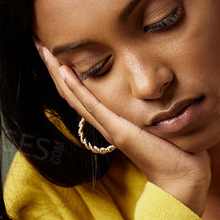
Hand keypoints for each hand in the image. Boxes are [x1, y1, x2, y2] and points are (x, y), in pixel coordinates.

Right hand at [32, 39, 209, 213]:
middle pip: (70, 91)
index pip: (81, 92)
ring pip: (74, 95)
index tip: (53, 47)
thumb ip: (153, 103)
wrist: (182, 177)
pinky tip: (64, 71)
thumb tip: (162, 82)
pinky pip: (92, 106)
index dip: (65, 71)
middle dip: (53, 66)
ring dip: (56, 71)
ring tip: (42, 48)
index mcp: (112, 119)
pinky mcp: (119, 130)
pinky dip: (76, 88)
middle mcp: (105, 122)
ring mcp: (109, 127)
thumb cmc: (177, 150)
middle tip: (37, 41)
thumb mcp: (160, 118)